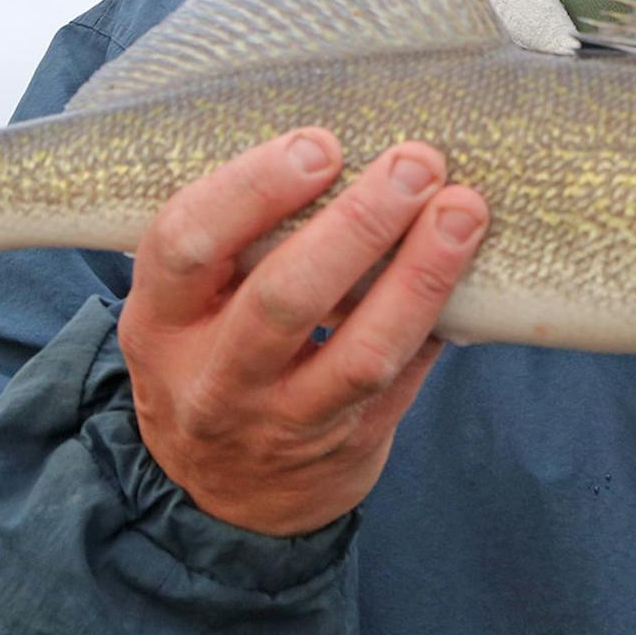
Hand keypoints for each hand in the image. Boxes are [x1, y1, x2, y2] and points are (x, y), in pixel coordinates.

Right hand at [117, 128, 488, 535]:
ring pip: (359, 352)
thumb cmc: (216, 357)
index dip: (252, 190)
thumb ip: (237, 241)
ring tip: (463, 211)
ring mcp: (282, 422)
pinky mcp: (348, 446)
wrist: (226, 495)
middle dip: (357, 225)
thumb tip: (344, 139)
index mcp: (160, 322)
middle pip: (283, 299)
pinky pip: (402, 380)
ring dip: (419, 275)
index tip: (320, 144)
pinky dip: (437, 321)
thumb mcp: (188, 307)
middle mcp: (213, 378)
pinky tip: (474, 274)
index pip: (185, 245)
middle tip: (414, 163)